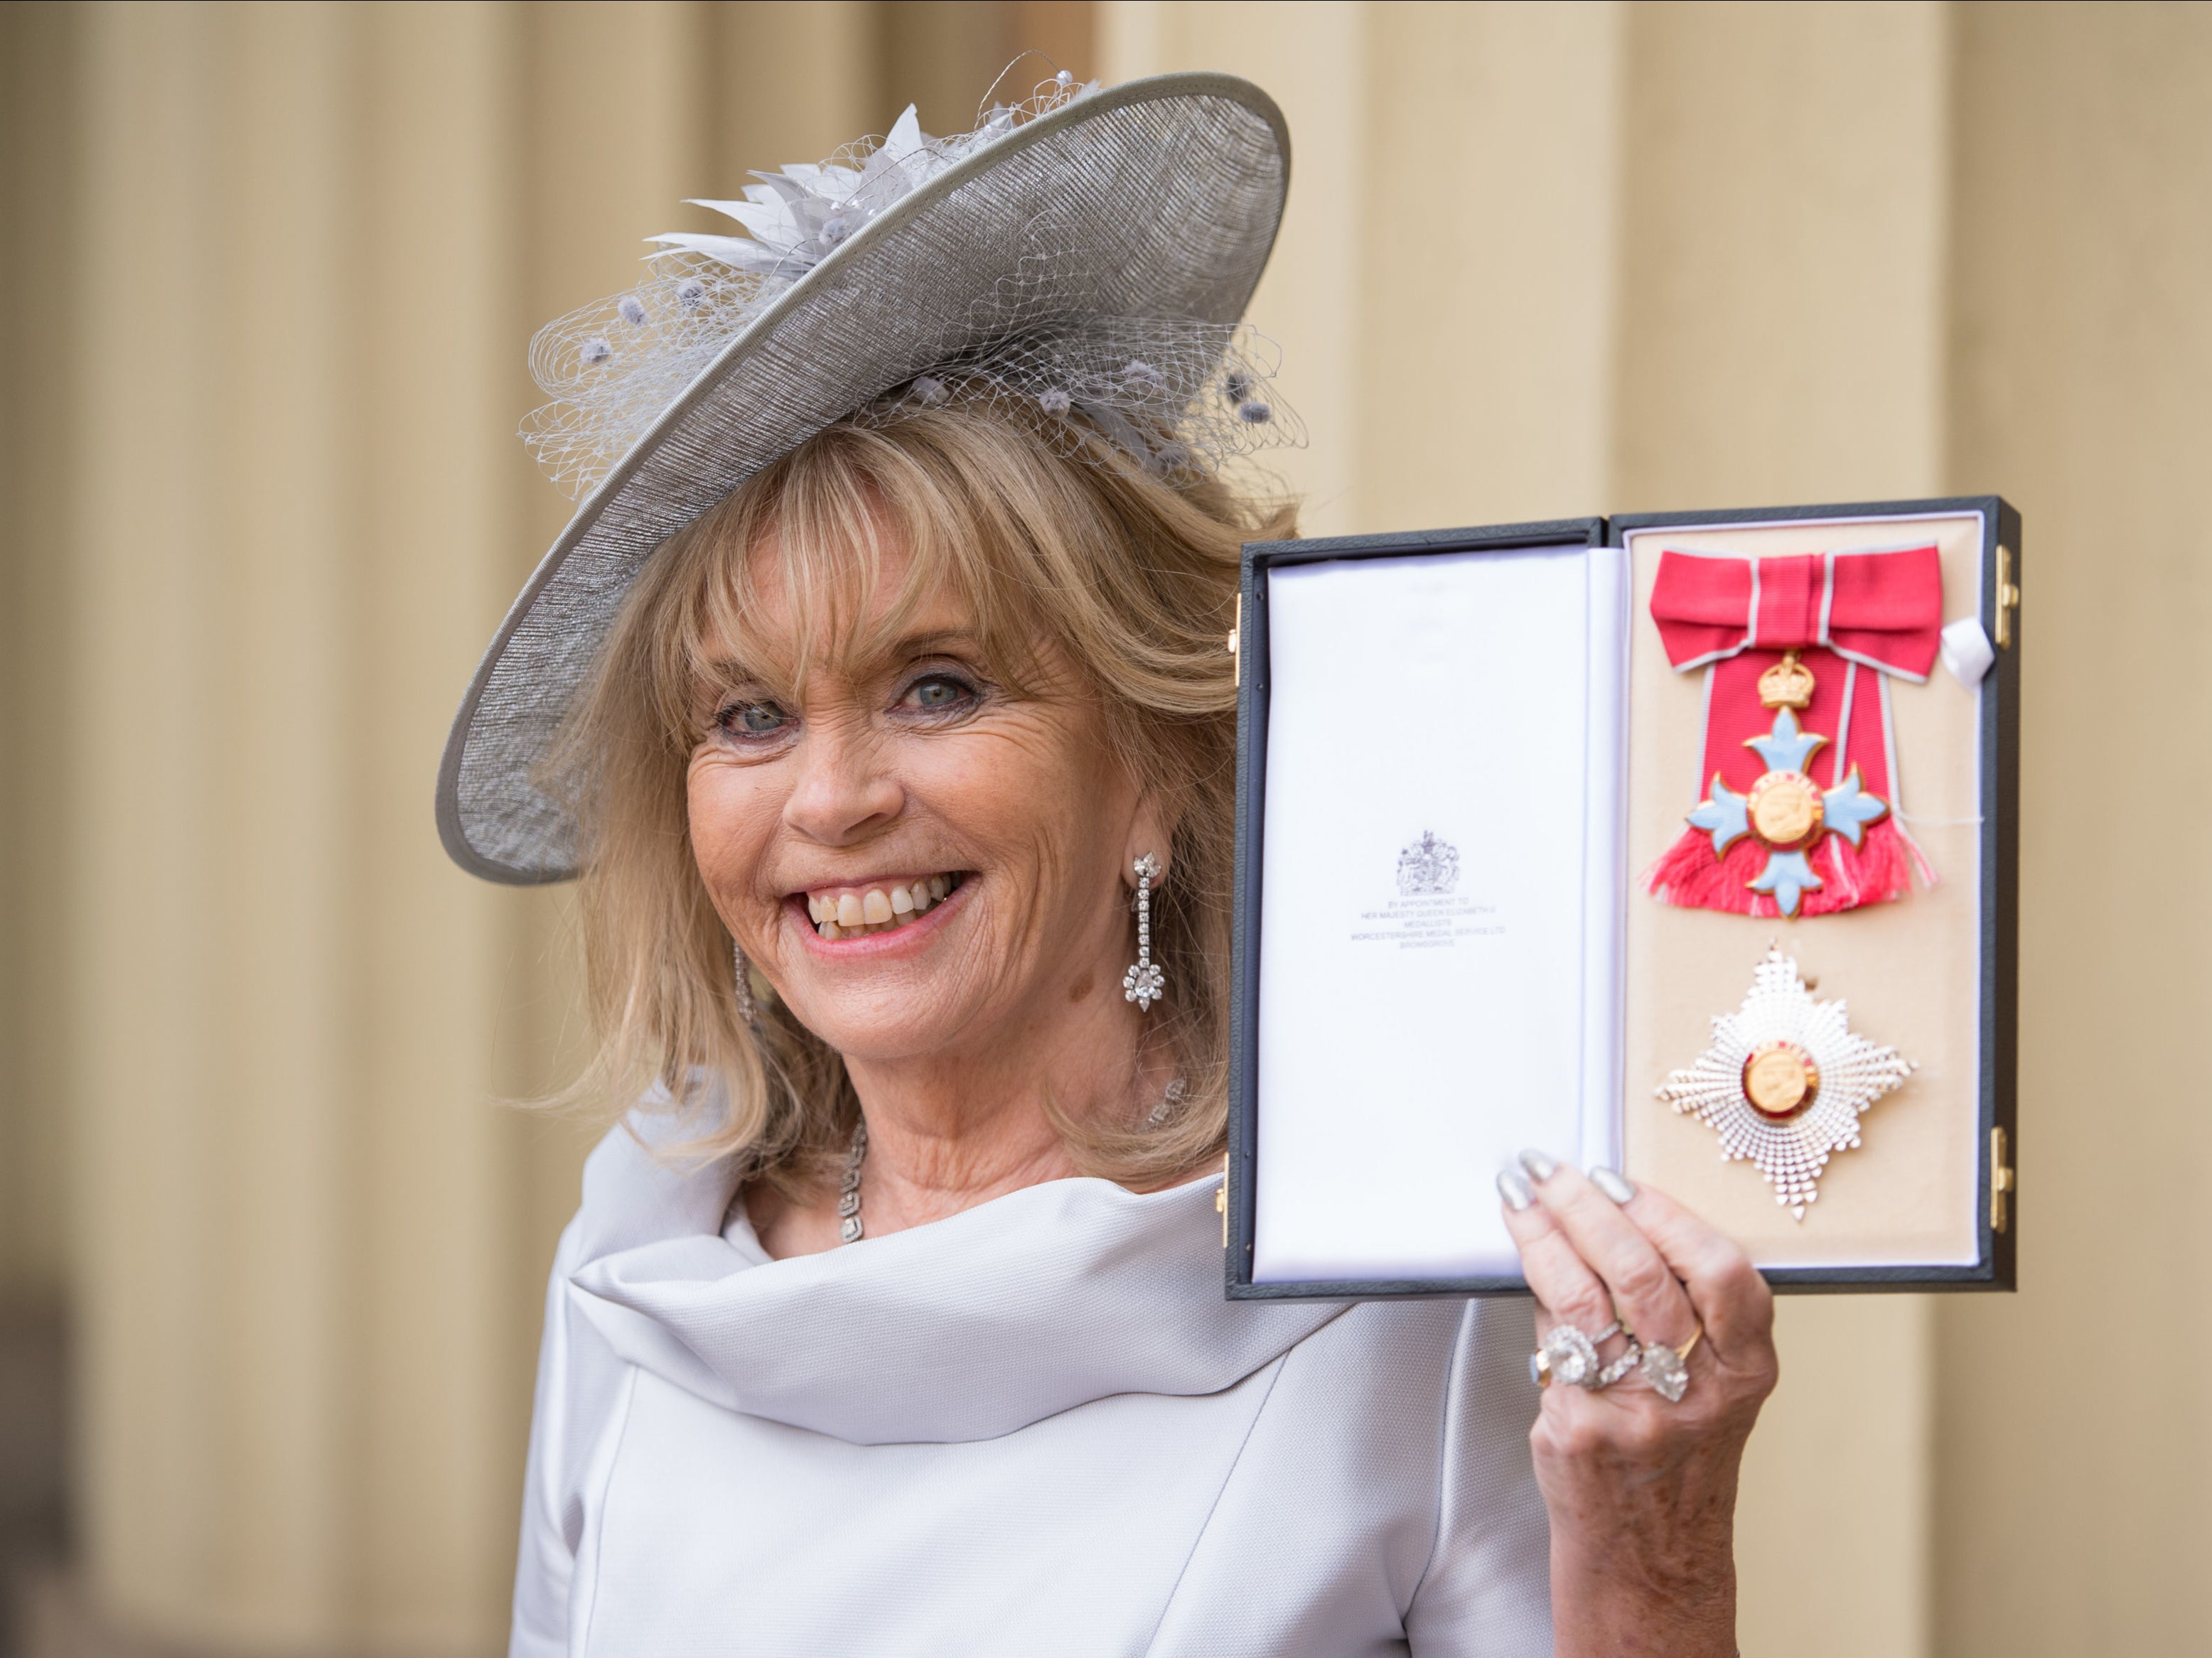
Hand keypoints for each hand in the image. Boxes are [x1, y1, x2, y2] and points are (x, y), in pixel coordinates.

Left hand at [1499, 1154, 1777, 1657]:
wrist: (1650, 1558)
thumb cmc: (1679, 1459)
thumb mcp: (1716, 1390)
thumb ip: (1686, 1315)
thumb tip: (1607, 1218)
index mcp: (1746, 1372)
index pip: (1722, 1273)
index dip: (1667, 1215)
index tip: (1621, 1180)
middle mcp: (1697, 1394)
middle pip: (1643, 1274)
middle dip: (1588, 1207)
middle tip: (1552, 1172)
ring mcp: (1635, 1414)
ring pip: (1584, 1298)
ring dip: (1544, 1234)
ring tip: (1521, 1197)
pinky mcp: (1578, 1430)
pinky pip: (1550, 1340)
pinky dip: (1536, 1292)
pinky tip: (1523, 1260)